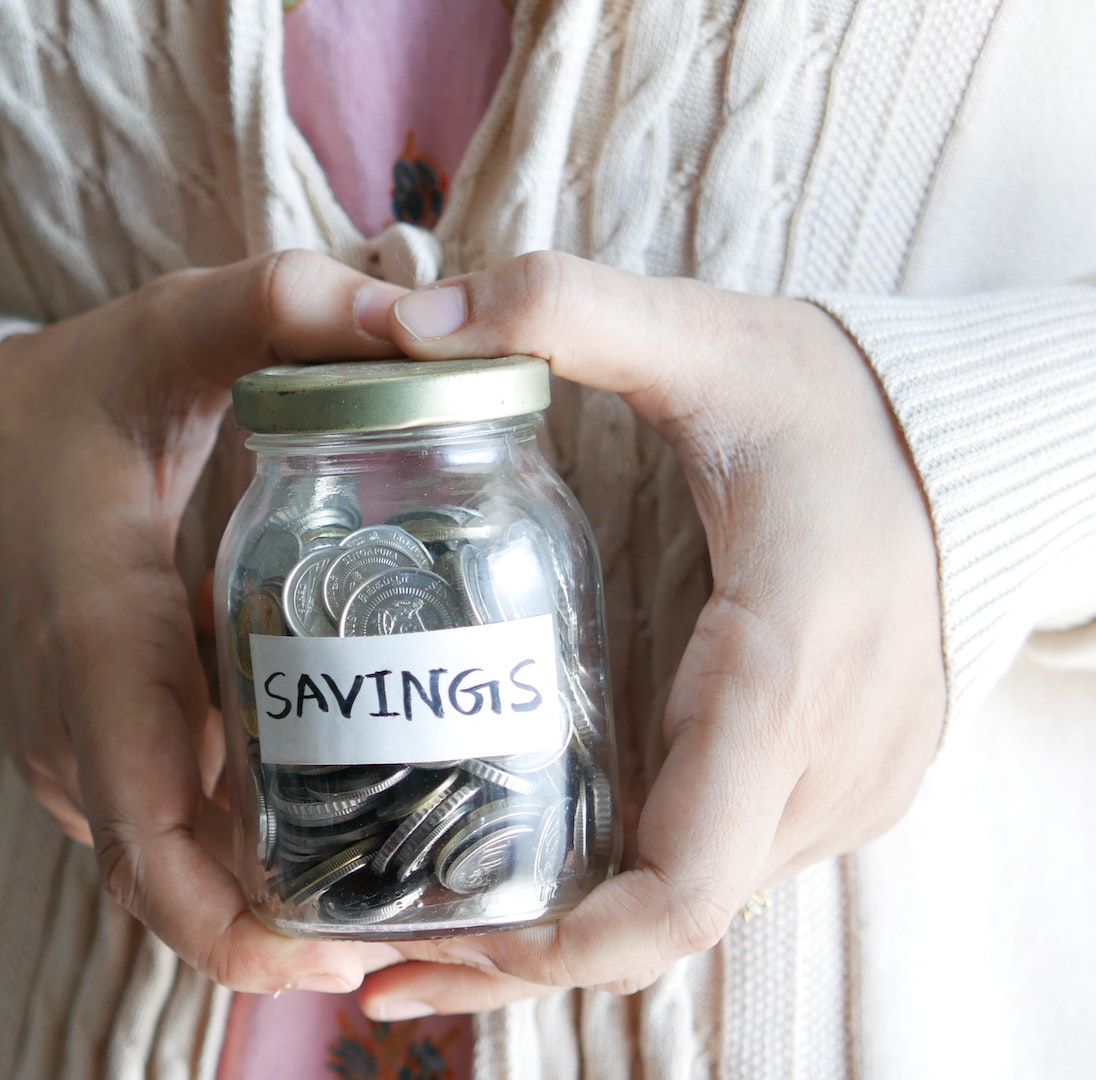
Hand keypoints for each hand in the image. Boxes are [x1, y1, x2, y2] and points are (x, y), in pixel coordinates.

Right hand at [0, 251, 407, 993]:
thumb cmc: (57, 406)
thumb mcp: (163, 333)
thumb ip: (279, 307)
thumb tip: (423, 316)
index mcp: (98, 647)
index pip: (153, 845)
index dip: (241, 931)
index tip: (347, 952)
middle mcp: (75, 732)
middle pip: (179, 889)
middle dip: (291, 930)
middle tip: (422, 917)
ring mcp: (71, 757)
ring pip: (175, 868)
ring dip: (274, 891)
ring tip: (408, 870)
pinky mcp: (83, 758)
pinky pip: (165, 829)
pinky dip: (240, 843)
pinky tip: (339, 805)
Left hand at [357, 252, 944, 1017]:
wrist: (977, 441)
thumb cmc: (835, 399)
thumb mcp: (706, 337)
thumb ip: (566, 310)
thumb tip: (409, 315)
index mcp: (783, 667)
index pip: (684, 877)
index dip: (563, 943)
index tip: (441, 946)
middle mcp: (825, 762)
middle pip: (662, 923)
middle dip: (520, 956)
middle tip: (370, 963)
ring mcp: (839, 790)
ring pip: (685, 912)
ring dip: (557, 937)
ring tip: (410, 933)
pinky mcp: (829, 789)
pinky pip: (709, 872)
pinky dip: (612, 897)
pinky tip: (512, 882)